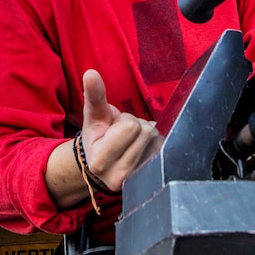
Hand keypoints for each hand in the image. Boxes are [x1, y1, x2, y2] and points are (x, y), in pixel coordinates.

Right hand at [80, 69, 161, 191]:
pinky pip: (164, 150)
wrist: (101, 161)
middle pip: (147, 133)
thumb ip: (94, 95)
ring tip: (131, 141)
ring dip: (147, 135)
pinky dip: (156, 144)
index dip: (125, 120)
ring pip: (158, 141)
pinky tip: (142, 148)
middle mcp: (117, 177)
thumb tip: (90, 73)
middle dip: (137, 126)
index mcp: (99, 162)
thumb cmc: (98, 133)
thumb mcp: (94, 114)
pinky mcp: (149, 180)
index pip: (131, 127)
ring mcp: (135, 181)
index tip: (113, 128)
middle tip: (123, 134)